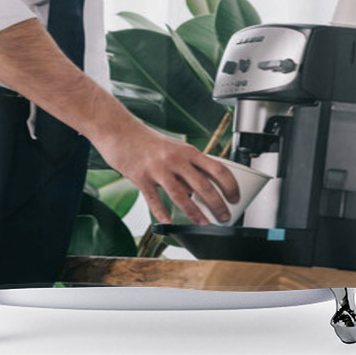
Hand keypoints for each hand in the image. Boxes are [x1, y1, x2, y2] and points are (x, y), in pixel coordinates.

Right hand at [97, 117, 240, 225]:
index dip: (230, 185)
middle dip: (217, 204)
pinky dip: (162, 212)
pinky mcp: (141, 177)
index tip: (235, 197)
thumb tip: (195, 193)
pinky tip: (169, 222)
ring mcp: (158, 168)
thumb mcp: (173, 149)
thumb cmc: (148, 141)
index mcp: (187, 151)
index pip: (217, 168)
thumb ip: (186, 168)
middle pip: (203, 185)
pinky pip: (154, 199)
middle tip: (225, 216)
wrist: (120, 131)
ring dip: (195, 212)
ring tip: (204, 223)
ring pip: (181, 195)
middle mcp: (175, 159)